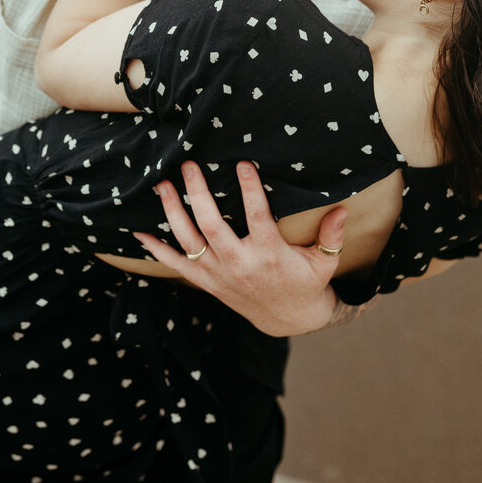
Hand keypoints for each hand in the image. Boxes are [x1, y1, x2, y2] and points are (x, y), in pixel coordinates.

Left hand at [134, 161, 348, 336]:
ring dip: (173, 212)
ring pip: (189, 240)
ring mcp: (218, 274)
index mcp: (269, 255)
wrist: (286, 319)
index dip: (249, 189)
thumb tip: (342, 208)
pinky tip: (138, 231)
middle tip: (189, 165)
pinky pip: (176, 264)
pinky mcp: (206, 282)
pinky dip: (156, 249)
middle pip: (212, 225)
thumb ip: (331, 237)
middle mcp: (239, 264)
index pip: (257, 217)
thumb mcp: (323, 263)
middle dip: (198, 194)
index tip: (242, 163)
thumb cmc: (305, 283)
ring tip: (162, 185)